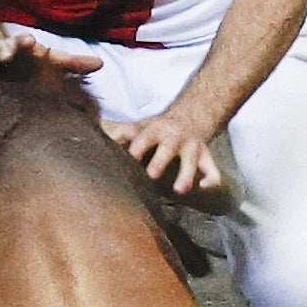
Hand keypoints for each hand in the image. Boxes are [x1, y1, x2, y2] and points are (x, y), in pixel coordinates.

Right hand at [0, 32, 102, 81]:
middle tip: (8, 54)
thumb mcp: (48, 65)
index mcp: (21, 49)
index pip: (24, 44)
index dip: (26, 43)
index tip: (33, 44)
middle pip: (2, 47)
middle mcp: (1, 52)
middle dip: (5, 49)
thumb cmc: (26, 67)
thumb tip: (100, 63)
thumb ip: (71, 64)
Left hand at [101, 110, 221, 195]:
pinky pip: (213, 168)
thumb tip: (93, 141)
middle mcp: (174, 137)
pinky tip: (204, 187)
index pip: (143, 139)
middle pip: (168, 149)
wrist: (189, 116)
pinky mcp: (206, 156)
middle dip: (160, 161)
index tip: (125, 162)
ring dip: (186, 175)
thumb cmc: (155, 128)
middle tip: (150, 175)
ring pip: (192, 161)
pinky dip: (212, 178)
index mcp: (154, 130)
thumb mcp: (138, 127)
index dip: (135, 150)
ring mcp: (192, 147)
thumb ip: (119, 135)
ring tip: (179, 190)